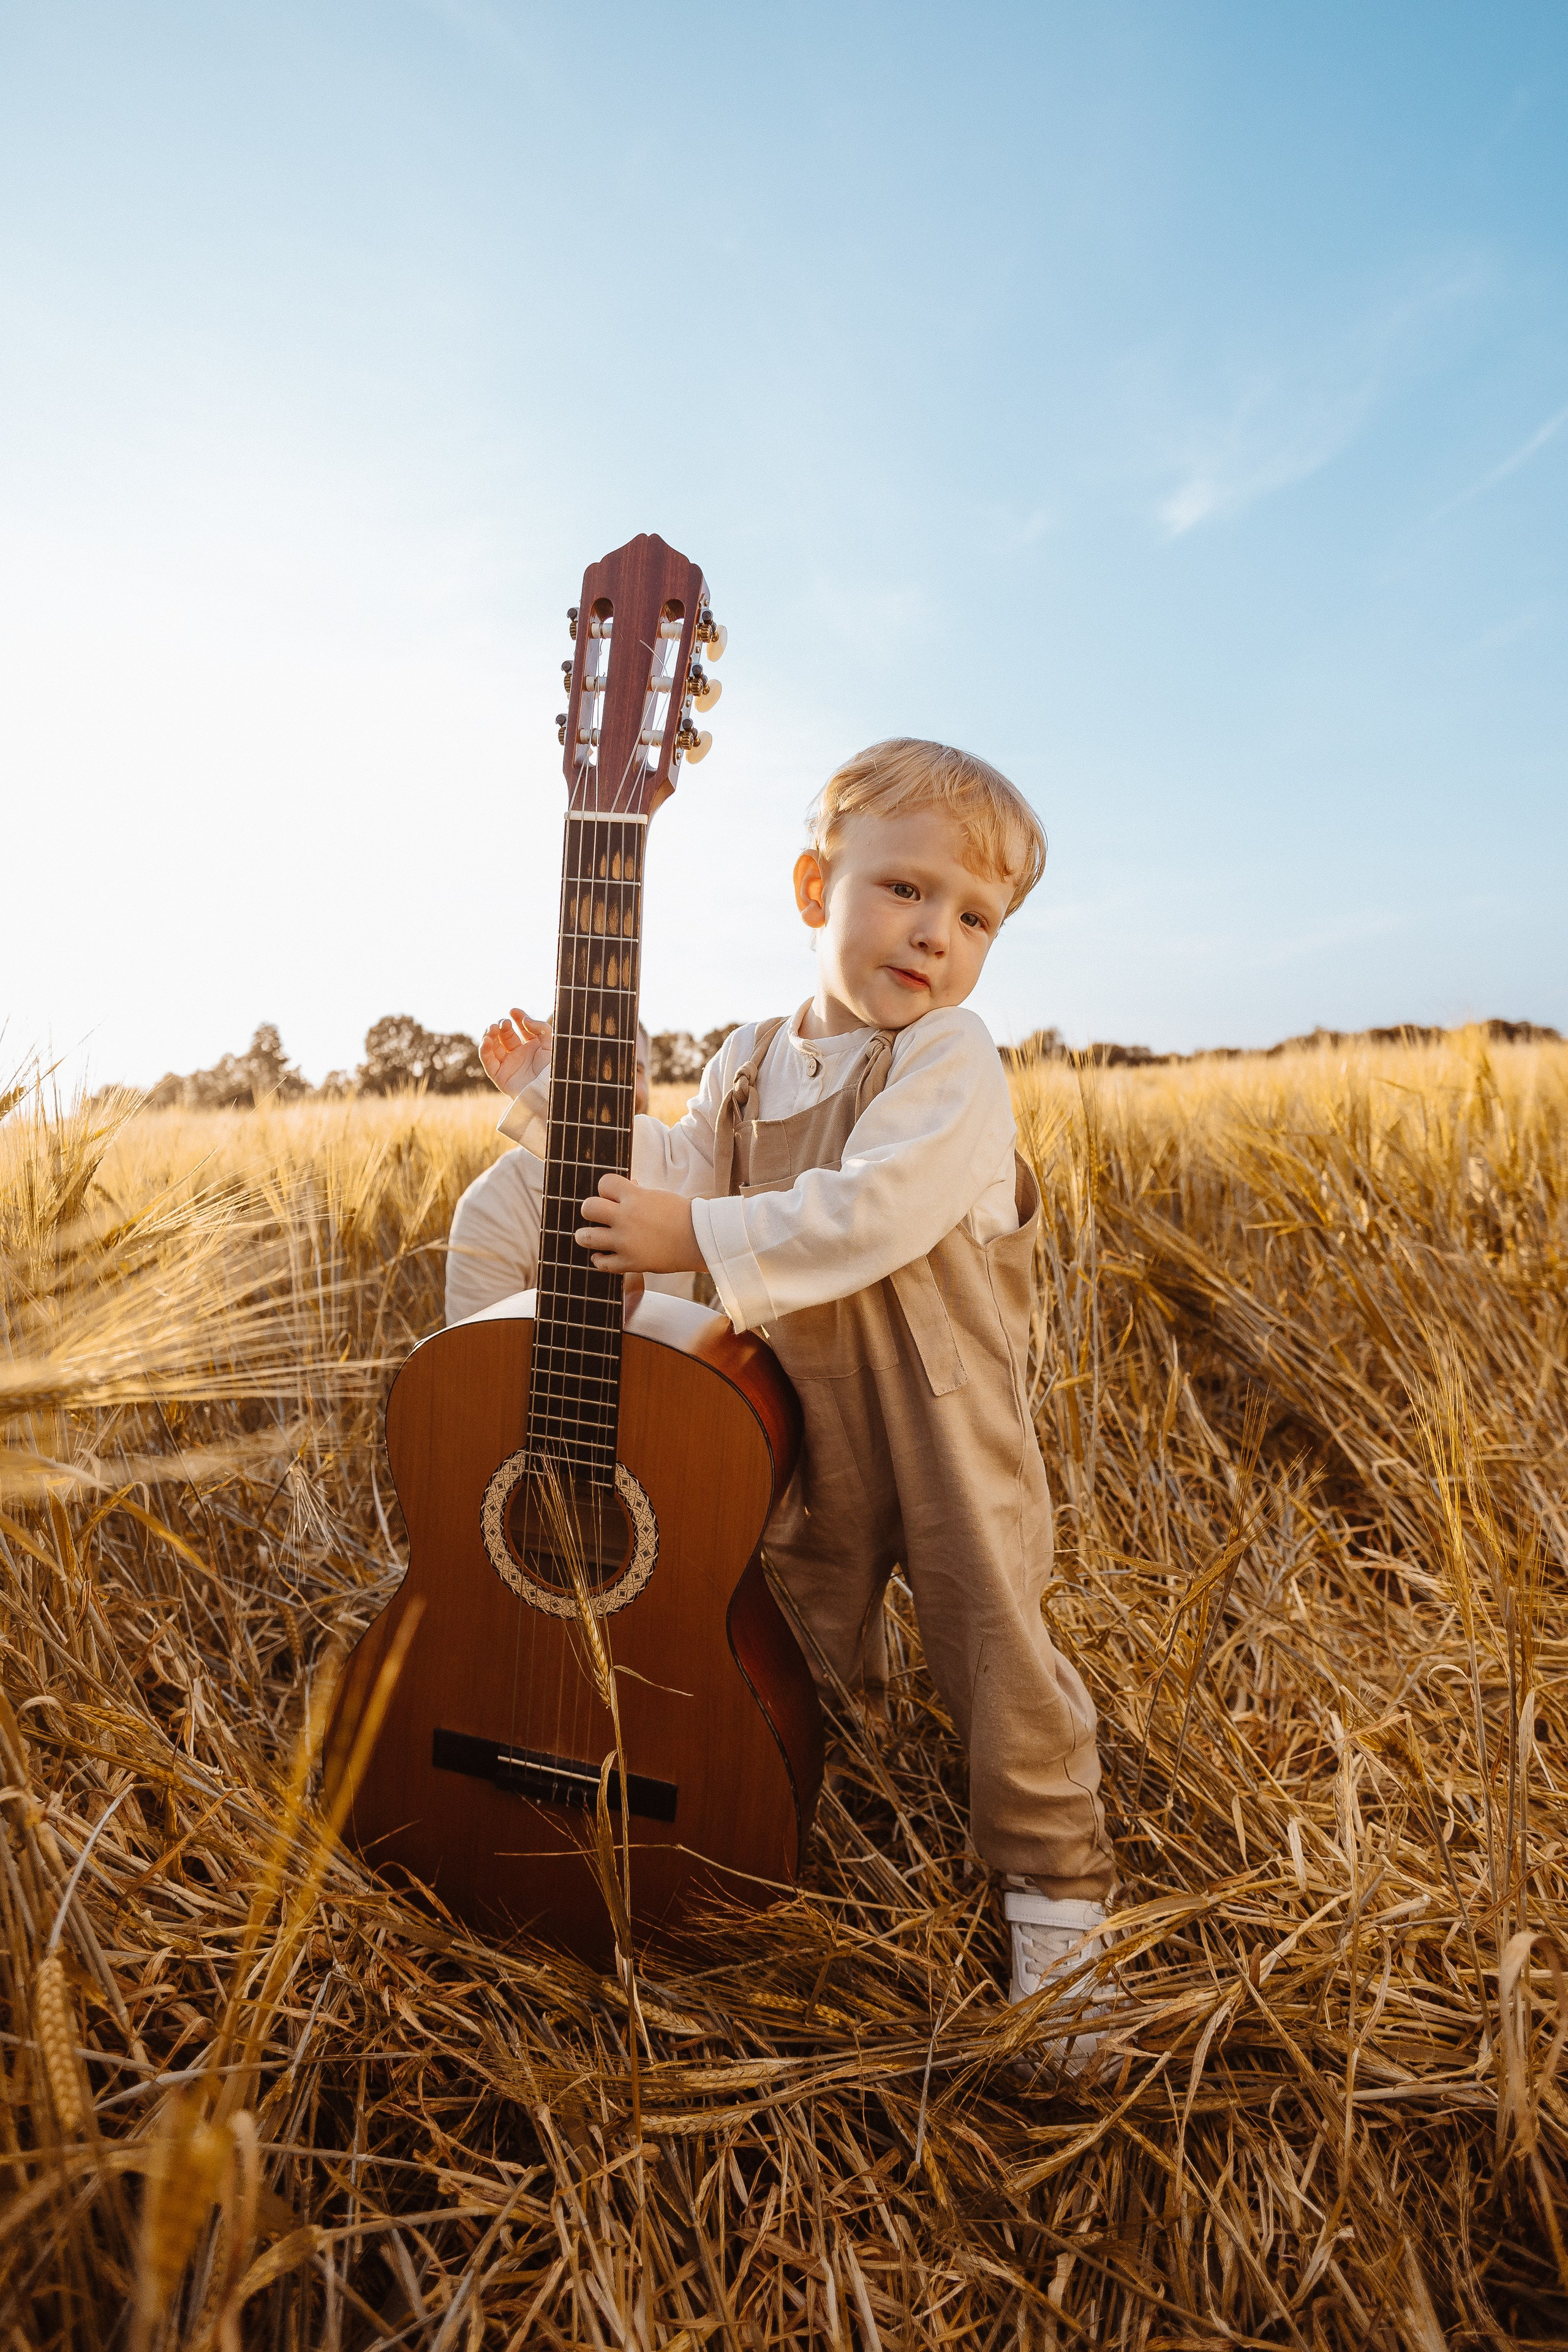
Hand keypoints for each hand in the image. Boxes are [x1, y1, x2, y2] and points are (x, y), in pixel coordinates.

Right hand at [481, 1006, 549, 1095]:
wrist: (546, 1093)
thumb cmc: (552, 1071)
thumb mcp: (552, 1045)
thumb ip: (541, 1028)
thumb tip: (525, 1019)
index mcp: (533, 1047)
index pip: (522, 1028)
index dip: (517, 1017)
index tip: (513, 1011)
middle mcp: (520, 1055)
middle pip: (505, 1035)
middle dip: (501, 1026)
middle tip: (503, 1023)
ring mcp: (508, 1065)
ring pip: (493, 1046)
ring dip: (490, 1035)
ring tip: (492, 1029)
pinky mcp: (499, 1076)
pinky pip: (488, 1061)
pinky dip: (484, 1050)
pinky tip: (486, 1040)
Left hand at [576, 1175, 704, 1273]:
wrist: (700, 1240)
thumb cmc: (682, 1215)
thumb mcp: (659, 1196)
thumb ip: (638, 1193)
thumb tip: (628, 1186)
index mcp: (635, 1197)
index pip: (604, 1183)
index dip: (607, 1189)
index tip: (613, 1196)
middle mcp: (626, 1218)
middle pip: (588, 1208)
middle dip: (592, 1210)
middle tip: (600, 1216)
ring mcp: (626, 1242)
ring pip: (586, 1237)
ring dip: (586, 1235)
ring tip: (592, 1236)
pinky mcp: (630, 1262)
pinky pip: (601, 1263)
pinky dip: (599, 1259)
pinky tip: (605, 1254)